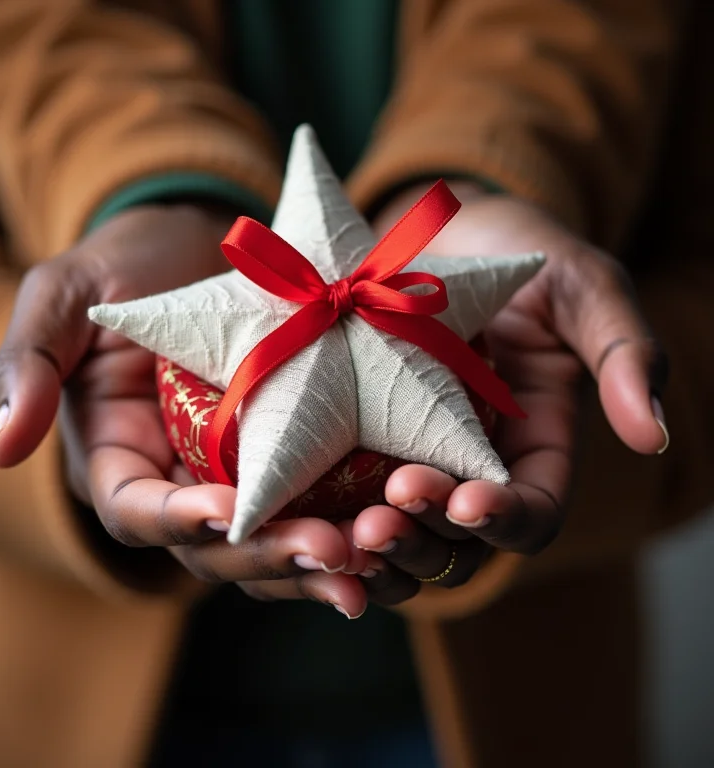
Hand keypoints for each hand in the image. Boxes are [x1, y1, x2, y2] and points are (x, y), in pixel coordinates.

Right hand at [0, 205, 367, 618]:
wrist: (202, 246)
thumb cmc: (128, 267)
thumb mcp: (65, 296)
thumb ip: (28, 361)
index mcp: (120, 460)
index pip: (138, 511)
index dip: (176, 520)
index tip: (221, 509)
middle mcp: (181, 484)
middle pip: (217, 546)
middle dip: (268, 553)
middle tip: (329, 551)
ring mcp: (239, 478)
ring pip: (274, 541)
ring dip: (320, 558)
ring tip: (375, 557)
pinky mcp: (291, 459)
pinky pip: (318, 503)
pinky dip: (352, 521)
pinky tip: (396, 525)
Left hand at [351, 184, 668, 602]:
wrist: (436, 235)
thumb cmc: (518, 256)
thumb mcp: (583, 287)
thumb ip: (623, 351)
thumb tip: (651, 432)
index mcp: (535, 449)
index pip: (532, 512)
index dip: (504, 518)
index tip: (466, 499)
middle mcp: (474, 469)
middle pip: (457, 544)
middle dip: (422, 542)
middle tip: (380, 522)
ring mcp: (414, 460)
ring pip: (399, 537)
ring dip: (371, 548)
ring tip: (338, 534)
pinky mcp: (359, 444)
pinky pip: (344, 500)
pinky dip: (326, 517)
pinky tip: (294, 507)